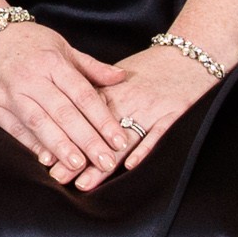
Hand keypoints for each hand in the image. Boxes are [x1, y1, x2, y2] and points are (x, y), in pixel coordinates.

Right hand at [0, 19, 124, 188]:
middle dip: (87, 140)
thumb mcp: (59, 45)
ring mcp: (11, 94)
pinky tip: (47, 160)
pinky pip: (16, 129)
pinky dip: (32, 145)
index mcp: (52, 62)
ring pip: (39, 123)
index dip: (103, 120)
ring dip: (60, 146)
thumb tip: (121, 77)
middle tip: (106, 161)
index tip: (119, 140)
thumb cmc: (24, 40)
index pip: (82, 94)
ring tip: (78, 165)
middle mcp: (32, 79)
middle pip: (64, 113)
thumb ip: (90, 66)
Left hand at [60, 36, 215, 188]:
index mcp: (112, 90)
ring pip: (123, 138)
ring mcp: (152, 106)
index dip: (64, 137)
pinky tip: (129, 166)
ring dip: (103, 162)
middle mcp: (129, 98)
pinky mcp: (174, 112)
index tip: (47, 157)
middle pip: (98, 130)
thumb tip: (64, 117)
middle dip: (78, 155)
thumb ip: (94, 96)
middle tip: (59, 176)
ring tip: (85, 183)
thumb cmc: (152, 69)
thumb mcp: (119, 78)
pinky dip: (144, 149)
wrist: (190, 54)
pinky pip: (158, 134)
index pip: (82, 116)